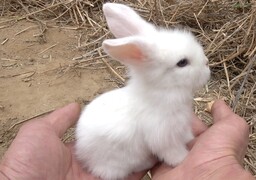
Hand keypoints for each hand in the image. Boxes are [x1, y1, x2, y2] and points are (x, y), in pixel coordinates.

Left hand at [0, 103, 143, 179]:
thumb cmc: (28, 162)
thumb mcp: (40, 132)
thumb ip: (60, 120)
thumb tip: (75, 105)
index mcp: (73, 152)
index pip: (97, 138)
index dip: (111, 128)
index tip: (126, 115)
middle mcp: (88, 166)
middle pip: (113, 152)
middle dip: (128, 142)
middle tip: (146, 128)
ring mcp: (96, 178)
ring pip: (122, 166)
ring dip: (137, 156)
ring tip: (154, 141)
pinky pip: (125, 179)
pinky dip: (139, 172)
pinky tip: (151, 160)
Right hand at [151, 100, 254, 179]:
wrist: (205, 178)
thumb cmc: (222, 154)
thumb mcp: (232, 126)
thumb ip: (225, 115)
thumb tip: (218, 104)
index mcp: (207, 143)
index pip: (191, 124)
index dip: (183, 113)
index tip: (174, 102)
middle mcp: (190, 152)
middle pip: (174, 132)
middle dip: (166, 121)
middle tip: (157, 109)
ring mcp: (175, 161)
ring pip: (160, 143)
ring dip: (155, 133)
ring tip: (147, 119)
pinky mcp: (161, 169)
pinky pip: (149, 158)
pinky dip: (145, 149)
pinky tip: (142, 135)